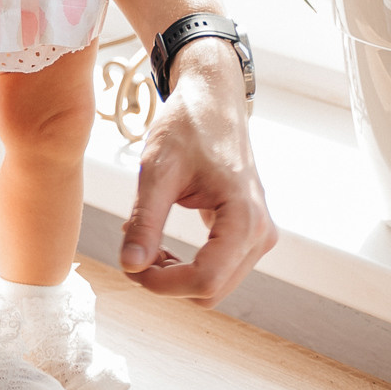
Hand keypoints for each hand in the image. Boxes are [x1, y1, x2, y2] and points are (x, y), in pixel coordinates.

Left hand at [119, 43, 275, 308]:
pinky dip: (185, 264)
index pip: (206, 280)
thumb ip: (144, 221)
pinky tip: (157, 238)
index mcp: (245, 217)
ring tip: (143, 238)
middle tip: (131, 249)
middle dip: (167, 280)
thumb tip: (129, 267)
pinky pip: (217, 269)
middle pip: (211, 289)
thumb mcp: (156, 171)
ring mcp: (258, 235)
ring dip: (175, 275)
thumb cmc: (187, 126)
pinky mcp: (248, 233)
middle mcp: (261, 233)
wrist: (212, 100)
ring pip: (214, 284)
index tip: (130, 266)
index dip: (163, 284)